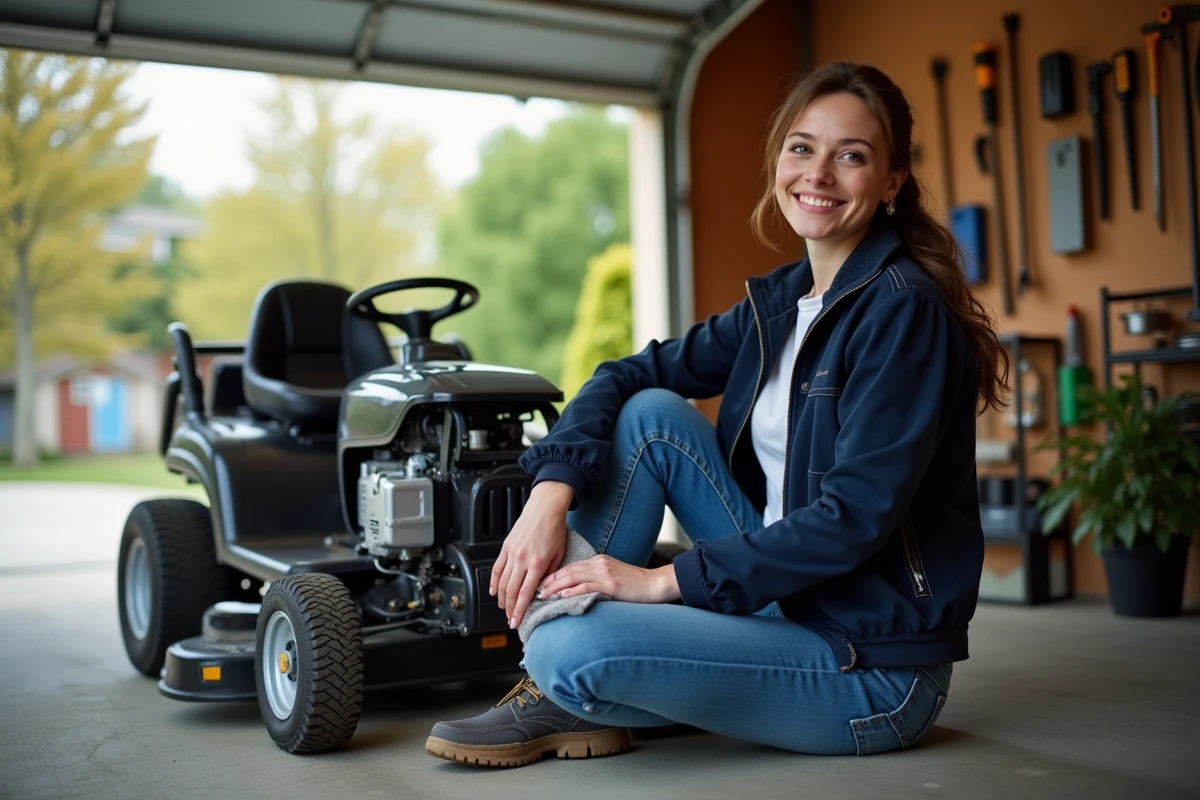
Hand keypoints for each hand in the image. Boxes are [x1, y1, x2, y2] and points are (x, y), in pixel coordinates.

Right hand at [491, 481, 571, 628]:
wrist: (545, 508)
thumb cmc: (555, 529)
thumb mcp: (558, 554)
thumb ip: (550, 574)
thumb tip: (541, 591)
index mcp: (537, 563)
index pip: (525, 594)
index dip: (519, 610)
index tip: (516, 621)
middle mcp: (522, 559)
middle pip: (511, 591)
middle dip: (509, 608)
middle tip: (510, 619)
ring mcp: (511, 553)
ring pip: (501, 582)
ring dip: (501, 598)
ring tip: (503, 609)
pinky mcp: (505, 547)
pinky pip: (497, 568)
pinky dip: (493, 582)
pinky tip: (493, 591)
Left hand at [537, 555, 681, 604]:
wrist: (656, 584)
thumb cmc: (636, 586)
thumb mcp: (613, 580)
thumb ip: (596, 582)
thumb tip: (575, 592)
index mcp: (599, 561)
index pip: (570, 567)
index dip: (553, 576)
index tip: (541, 585)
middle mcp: (599, 564)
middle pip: (567, 570)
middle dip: (549, 581)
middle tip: (535, 591)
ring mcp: (605, 573)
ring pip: (573, 577)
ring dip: (555, 586)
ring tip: (542, 595)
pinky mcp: (611, 584)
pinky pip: (587, 586)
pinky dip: (572, 590)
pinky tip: (562, 596)